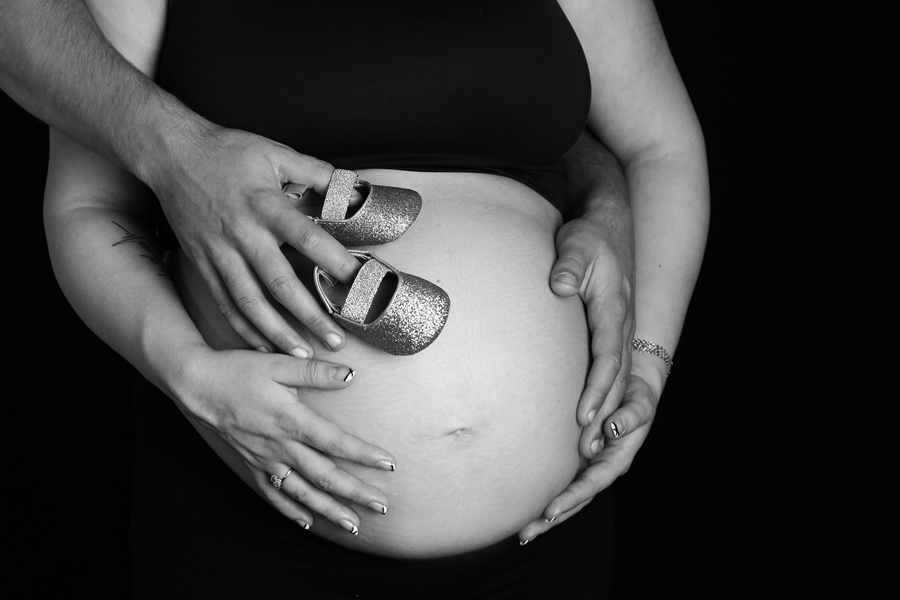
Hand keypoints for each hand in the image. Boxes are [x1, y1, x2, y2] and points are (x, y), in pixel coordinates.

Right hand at [149, 125, 360, 356]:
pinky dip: (242, 328)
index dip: (334, 262)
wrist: (170, 153)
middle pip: (279, 283)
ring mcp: (219, 252)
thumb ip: (317, 173)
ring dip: (277, 332)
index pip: (307, 239)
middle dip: (310, 316)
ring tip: (303, 355)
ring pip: (249, 302)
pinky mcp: (202, 262)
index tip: (359, 283)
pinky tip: (262, 347)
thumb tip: (354, 190)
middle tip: (337, 340)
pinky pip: (224, 302)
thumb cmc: (227, 151)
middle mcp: (242, 234)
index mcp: (265, 205)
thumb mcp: (275, 153)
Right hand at [174, 345, 395, 531]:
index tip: (389, 465)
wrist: (197, 385)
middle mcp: (281, 446)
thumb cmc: (238, 370)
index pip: (337, 443)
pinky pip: (274, 495)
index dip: (364, 455)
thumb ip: (315, 371)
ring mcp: (266, 460)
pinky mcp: (252, 465)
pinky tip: (308, 522)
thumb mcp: (279, 363)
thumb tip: (350, 374)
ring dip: (330, 510)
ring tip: (354, 525)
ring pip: (303, 492)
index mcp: (292, 421)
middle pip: (325, 476)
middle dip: (356, 493)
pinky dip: (292, 510)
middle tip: (383, 507)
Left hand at [517, 358, 659, 543]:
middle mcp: (601, 467)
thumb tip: (612, 428)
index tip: (550, 511)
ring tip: (522, 531)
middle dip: (552, 518)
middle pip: (577, 499)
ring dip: (545, 515)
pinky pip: (561, 480)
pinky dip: (545, 494)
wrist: (632, 389)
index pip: (592, 483)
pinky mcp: (578, 458)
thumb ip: (630, 416)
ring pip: (567, 495)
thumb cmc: (636, 396)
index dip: (572, 497)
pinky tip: (527, 507)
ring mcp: (589, 465)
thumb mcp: (639, 404)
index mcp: (617, 459)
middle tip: (525, 533)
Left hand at [550, 211, 634, 458]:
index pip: (607, 357)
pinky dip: (602, 409)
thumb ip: (569, 265)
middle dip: (603, 419)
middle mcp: (620, 330)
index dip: (596, 388)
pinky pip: (610, 381)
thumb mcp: (578, 245)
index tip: (581, 415)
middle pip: (617, 383)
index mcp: (614, 311)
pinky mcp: (610, 342)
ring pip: (617, 387)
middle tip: (585, 453)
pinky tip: (585, 435)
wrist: (610, 232)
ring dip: (605, 422)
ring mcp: (618, 338)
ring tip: (588, 454)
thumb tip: (557, 286)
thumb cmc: (591, 240)